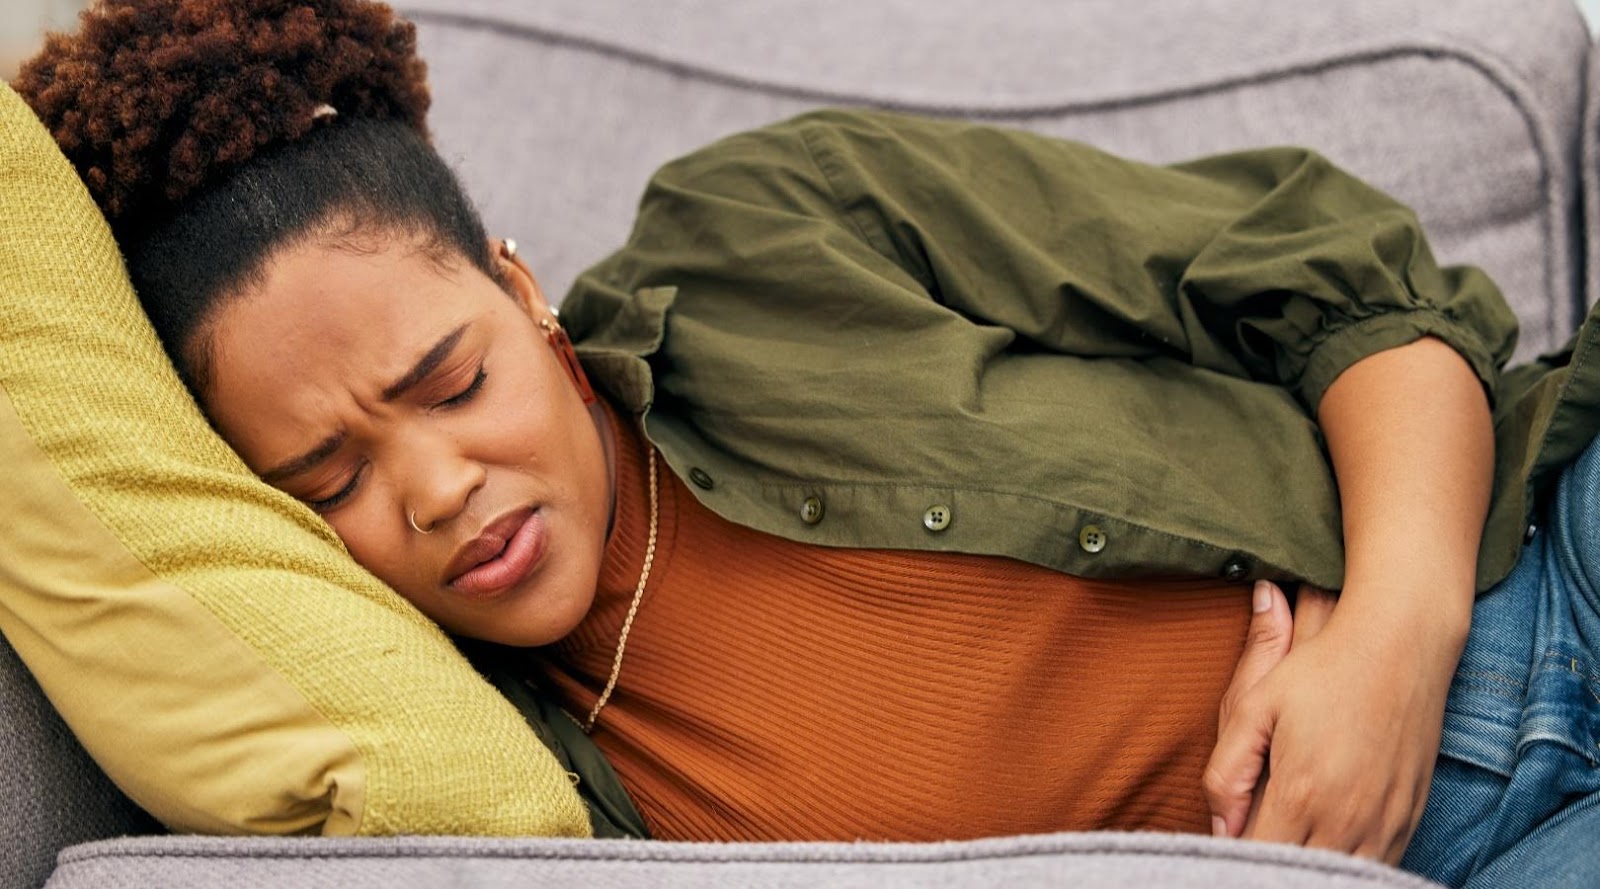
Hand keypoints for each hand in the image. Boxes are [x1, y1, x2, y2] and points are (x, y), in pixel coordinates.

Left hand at [1204, 580, 1445, 863]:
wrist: (1400, 646)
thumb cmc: (1320, 671)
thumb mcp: (1254, 706)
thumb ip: (1227, 772)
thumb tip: (1219, 828)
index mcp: (1300, 794)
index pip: (1258, 856)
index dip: (1237, 856)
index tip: (1229, 845)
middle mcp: (1345, 819)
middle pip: (1296, 871)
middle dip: (1270, 863)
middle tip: (1257, 839)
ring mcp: (1383, 823)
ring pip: (1337, 876)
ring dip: (1310, 866)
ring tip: (1291, 841)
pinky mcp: (1408, 819)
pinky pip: (1376, 867)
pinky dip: (1348, 863)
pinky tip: (1328, 845)